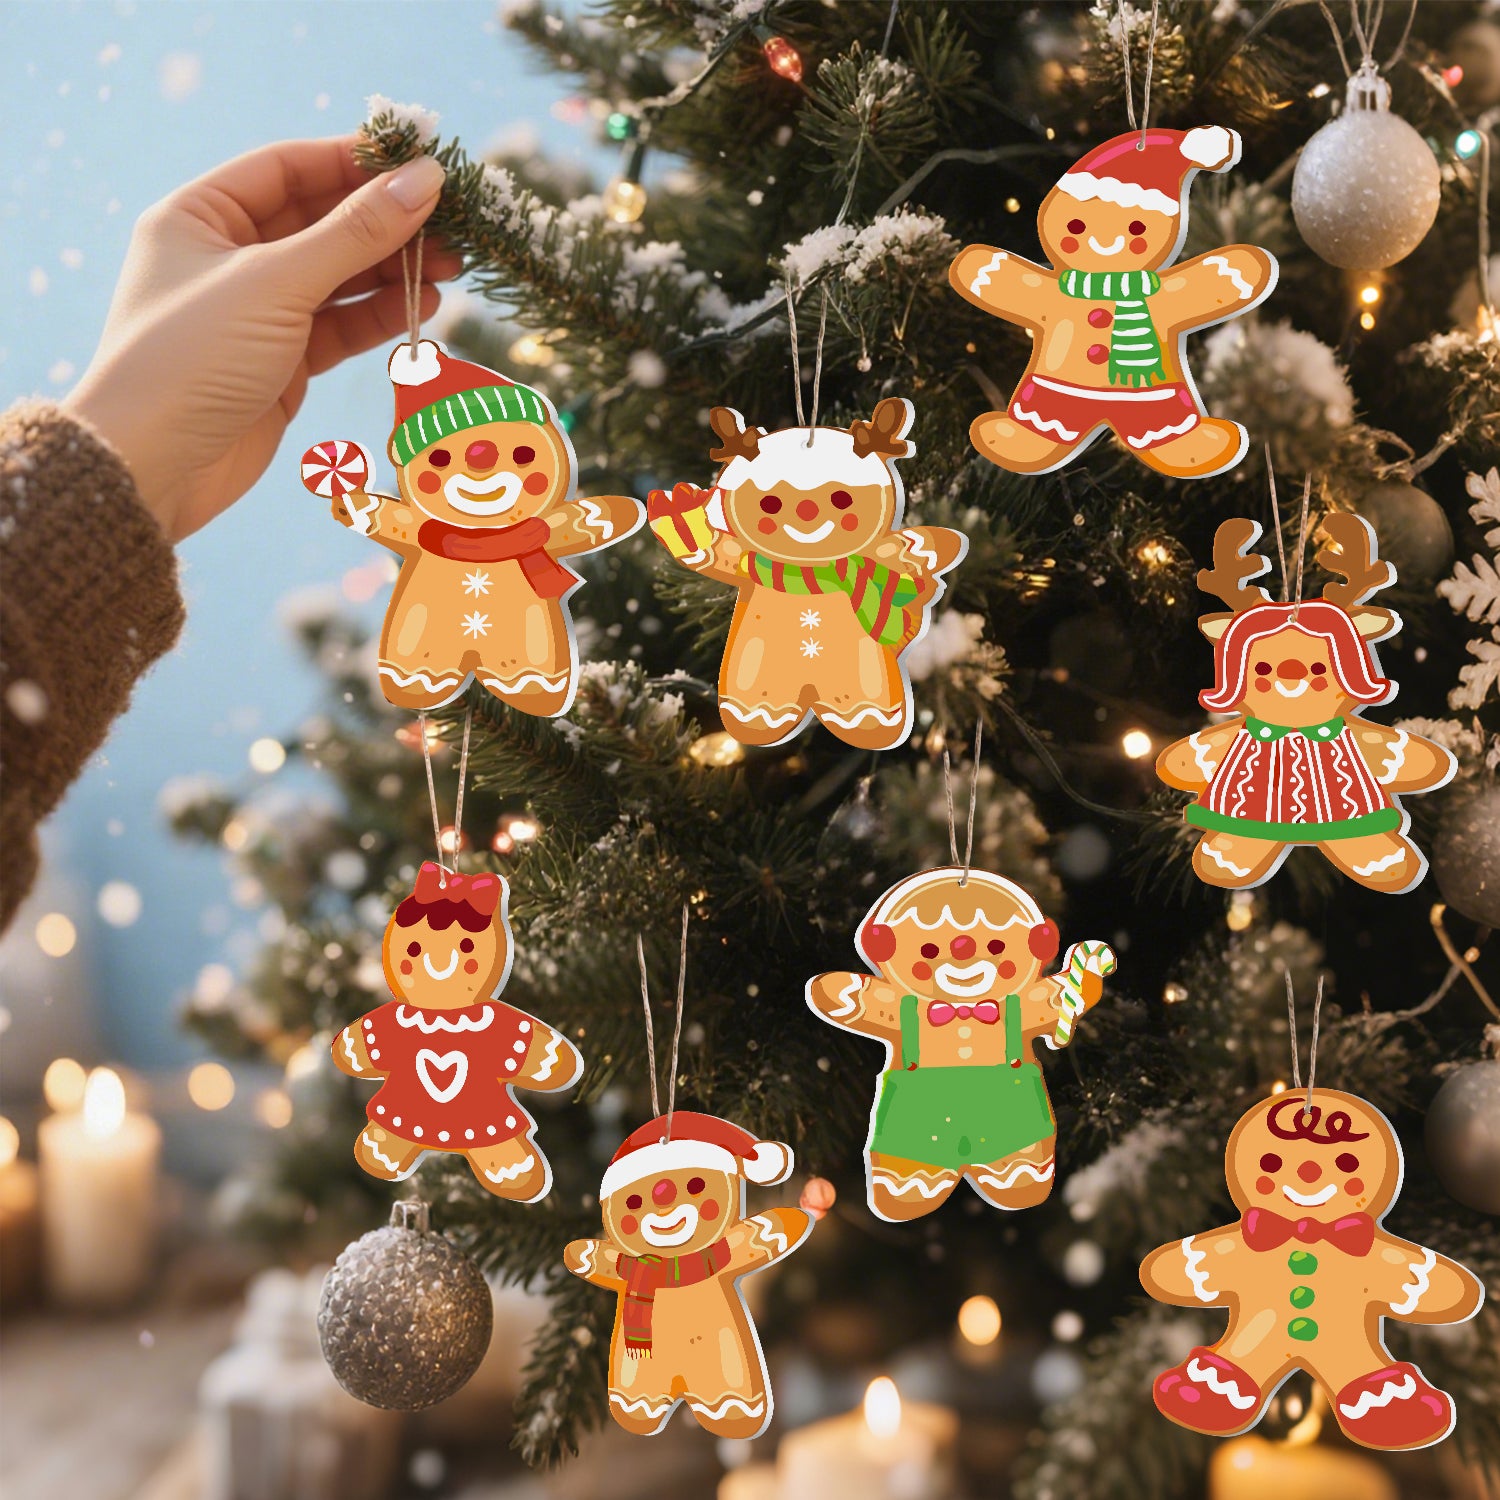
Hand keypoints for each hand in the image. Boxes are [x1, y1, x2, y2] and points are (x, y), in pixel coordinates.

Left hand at [65, 136, 459, 541]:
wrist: (153, 467)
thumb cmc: (193, 358)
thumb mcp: (276, 283)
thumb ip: (355, 232)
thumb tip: (424, 179)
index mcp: (199, 216)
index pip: (289, 168)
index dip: (354, 162)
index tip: (420, 161)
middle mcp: (226, 257)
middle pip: (320, 222)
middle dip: (385, 223)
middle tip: (451, 224)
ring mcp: (256, 313)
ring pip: (337, 277)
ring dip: (392, 270)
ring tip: (451, 267)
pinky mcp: (281, 364)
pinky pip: (339, 326)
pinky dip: (379, 316)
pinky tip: (422, 306)